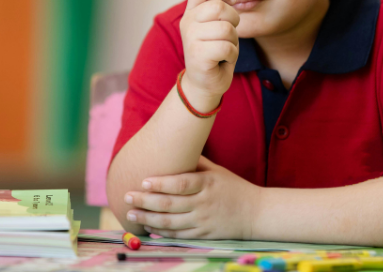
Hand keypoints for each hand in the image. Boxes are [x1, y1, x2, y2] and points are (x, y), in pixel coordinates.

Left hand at [124, 156, 259, 238]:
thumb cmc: (232, 187)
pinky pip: (179, 235)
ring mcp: (203, 221)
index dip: (161, 183)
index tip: (143, 181)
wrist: (255, 213)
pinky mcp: (204, 235)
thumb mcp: (216, 171)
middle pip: (170, 204)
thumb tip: (175, 147)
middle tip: (128, 197)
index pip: (180, 184)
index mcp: (207, 183)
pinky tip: (149, 229)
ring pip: (171, 223)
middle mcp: (203, 203)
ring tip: (131, 214)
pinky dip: (163, 233)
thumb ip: (196, 163)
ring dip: (148, 219)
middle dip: (146, 202)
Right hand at [179, 0, 239, 110]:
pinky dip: (232, 55)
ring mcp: (190, 38)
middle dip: (233, 21)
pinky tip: (222, 60)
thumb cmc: (215, 52)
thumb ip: (219, 9)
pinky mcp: (197, 54)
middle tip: (228, 35)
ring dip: (233, 41)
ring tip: (224, 49)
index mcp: (191, 12)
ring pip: (226, 28)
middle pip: (219, 7)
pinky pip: (227, 47)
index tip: (231, 2)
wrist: (205, 83)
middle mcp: (187, 22)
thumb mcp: (216, 26)